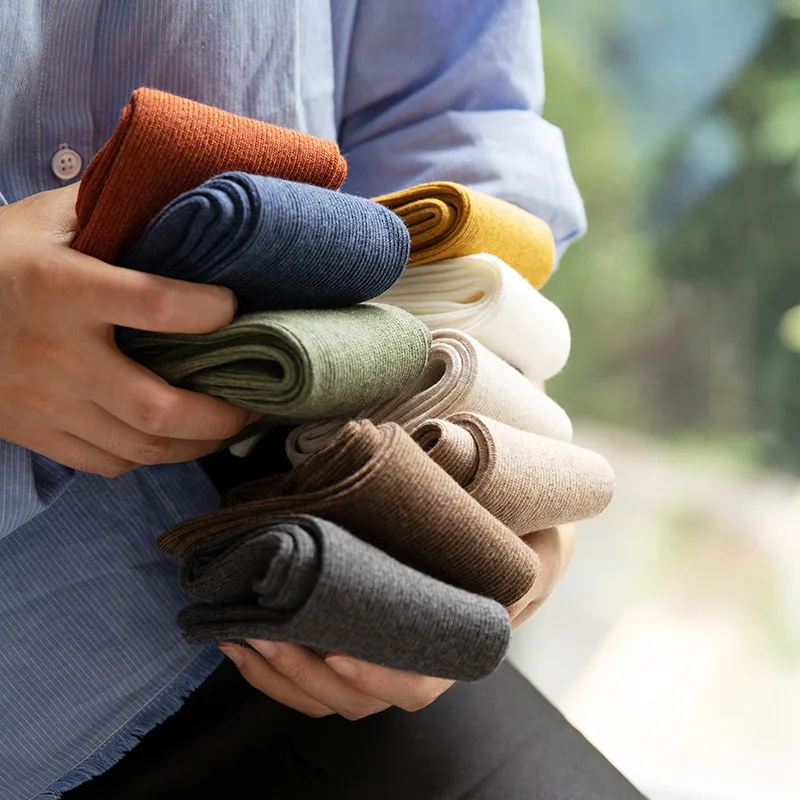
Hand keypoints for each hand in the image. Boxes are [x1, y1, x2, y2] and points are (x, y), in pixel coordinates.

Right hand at [0, 184, 250, 475]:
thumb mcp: (44, 221)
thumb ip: (109, 212)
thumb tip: (179, 198)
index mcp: (63, 288)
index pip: (156, 304)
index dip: (211, 310)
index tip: (234, 306)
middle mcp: (57, 353)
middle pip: (156, 406)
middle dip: (220, 414)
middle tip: (252, 402)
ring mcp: (43, 402)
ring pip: (139, 446)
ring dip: (196, 444)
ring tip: (226, 427)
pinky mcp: (33, 432)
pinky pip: (107, 463)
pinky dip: (150, 458)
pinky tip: (171, 439)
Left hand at [219, 524, 574, 719]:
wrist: (498, 515)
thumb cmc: (521, 532)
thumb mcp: (538, 545)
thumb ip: (531, 570)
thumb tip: (511, 596)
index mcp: (453, 644)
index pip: (416, 683)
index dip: (378, 678)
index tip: (341, 653)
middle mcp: (410, 656)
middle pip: (353, 695)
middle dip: (303, 674)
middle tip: (266, 634)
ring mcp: (375, 645)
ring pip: (320, 688)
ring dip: (275, 669)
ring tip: (240, 631)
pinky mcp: (347, 627)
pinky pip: (304, 665)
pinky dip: (269, 658)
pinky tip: (240, 631)